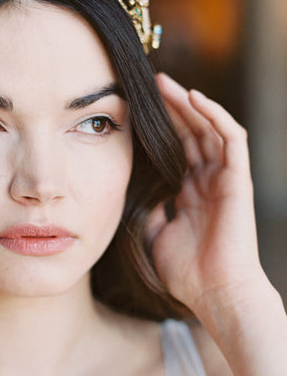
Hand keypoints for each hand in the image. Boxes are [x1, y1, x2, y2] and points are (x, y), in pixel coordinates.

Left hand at [147, 73, 267, 323]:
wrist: (214, 292)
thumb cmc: (187, 272)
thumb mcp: (156, 235)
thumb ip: (153, 211)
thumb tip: (141, 195)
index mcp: (192, 192)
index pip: (177, 149)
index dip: (160, 127)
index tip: (137, 108)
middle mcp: (209, 181)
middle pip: (191, 132)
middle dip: (171, 107)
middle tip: (148, 84)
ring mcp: (225, 178)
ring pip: (210, 128)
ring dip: (189, 103)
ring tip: (165, 83)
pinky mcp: (238, 179)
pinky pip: (231, 138)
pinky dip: (214, 115)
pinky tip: (193, 98)